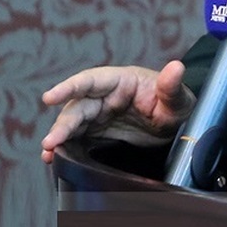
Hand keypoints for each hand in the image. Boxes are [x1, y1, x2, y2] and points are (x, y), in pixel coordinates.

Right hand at [40, 60, 194, 163]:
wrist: (178, 125)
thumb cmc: (177, 105)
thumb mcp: (179, 99)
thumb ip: (172, 87)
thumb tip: (176, 67)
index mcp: (121, 80)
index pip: (91, 81)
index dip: (69, 88)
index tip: (48, 97)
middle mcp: (105, 96)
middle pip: (78, 107)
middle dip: (63, 124)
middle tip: (50, 142)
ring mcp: (100, 115)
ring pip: (74, 124)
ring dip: (60, 137)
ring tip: (48, 154)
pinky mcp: (99, 133)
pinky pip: (78, 139)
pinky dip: (66, 148)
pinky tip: (54, 159)